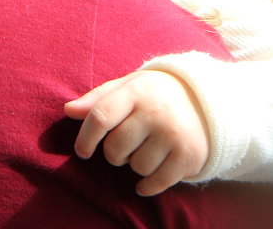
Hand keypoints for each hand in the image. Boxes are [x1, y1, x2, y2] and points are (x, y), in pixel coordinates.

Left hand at [64, 70, 208, 195]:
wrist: (204, 101)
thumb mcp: (127, 87)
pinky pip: (156, 182)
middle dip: (114, 154)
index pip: (100, 117)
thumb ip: (97, 99)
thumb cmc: (154, 95)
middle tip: (126, 145)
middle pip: (115, 149)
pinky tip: (148, 177)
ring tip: (146, 150)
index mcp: (136, 91)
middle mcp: (156, 112)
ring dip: (135, 164)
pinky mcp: (188, 156)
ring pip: (136, 167)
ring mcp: (173, 135)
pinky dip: (148, 185)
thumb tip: (68, 110)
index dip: (85, 138)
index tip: (83, 150)